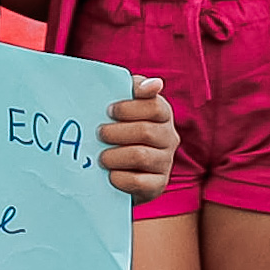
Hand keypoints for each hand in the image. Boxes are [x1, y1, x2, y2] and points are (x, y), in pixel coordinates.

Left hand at [96, 80, 178, 205]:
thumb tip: (155, 83)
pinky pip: (139, 181)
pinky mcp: (158, 185)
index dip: (128, 108)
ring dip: (114, 155)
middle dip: (116, 132)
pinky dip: (119, 178)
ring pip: (140, 156)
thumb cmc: (118, 133)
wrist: (116, 173)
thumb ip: (133, 89)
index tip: (109, 111)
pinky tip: (109, 175)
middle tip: (99, 134)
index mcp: (163, 115)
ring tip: (101, 157)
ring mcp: (165, 162)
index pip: (154, 106)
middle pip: (145, 131)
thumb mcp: (123, 109)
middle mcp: (169, 138)